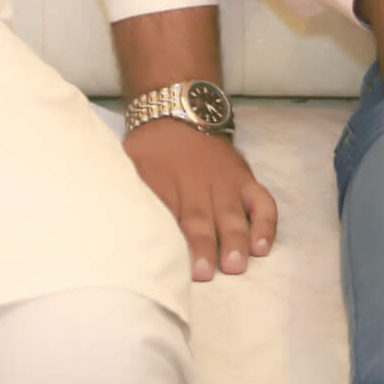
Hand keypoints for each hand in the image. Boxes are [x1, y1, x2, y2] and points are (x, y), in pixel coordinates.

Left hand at [125, 119, 277, 280]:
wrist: (178, 109)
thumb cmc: (151, 147)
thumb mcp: (132, 164)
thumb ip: (132, 194)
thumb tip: (118, 228)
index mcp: (163, 181)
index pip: (165, 212)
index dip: (167, 238)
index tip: (167, 264)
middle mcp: (195, 182)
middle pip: (199, 217)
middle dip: (203, 246)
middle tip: (204, 274)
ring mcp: (224, 181)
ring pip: (231, 213)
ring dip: (234, 240)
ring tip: (235, 266)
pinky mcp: (245, 179)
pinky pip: (262, 202)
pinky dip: (265, 224)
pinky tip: (261, 248)